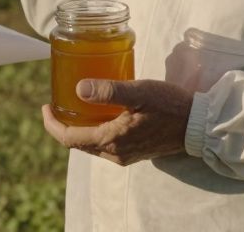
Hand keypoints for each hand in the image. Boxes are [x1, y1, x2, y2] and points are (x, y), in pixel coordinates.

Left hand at [41, 79, 193, 164]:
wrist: (198, 125)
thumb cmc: (170, 105)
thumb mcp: (138, 92)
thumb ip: (108, 91)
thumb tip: (79, 89)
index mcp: (112, 140)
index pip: (70, 138)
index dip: (52, 124)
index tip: (45, 107)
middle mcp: (116, 153)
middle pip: (78, 144)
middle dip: (63, 126)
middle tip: (56, 105)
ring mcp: (126, 155)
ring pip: (92, 145)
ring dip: (79, 129)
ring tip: (74, 107)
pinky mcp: (135, 151)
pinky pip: (106, 145)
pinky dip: (94, 131)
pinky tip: (98, 114)